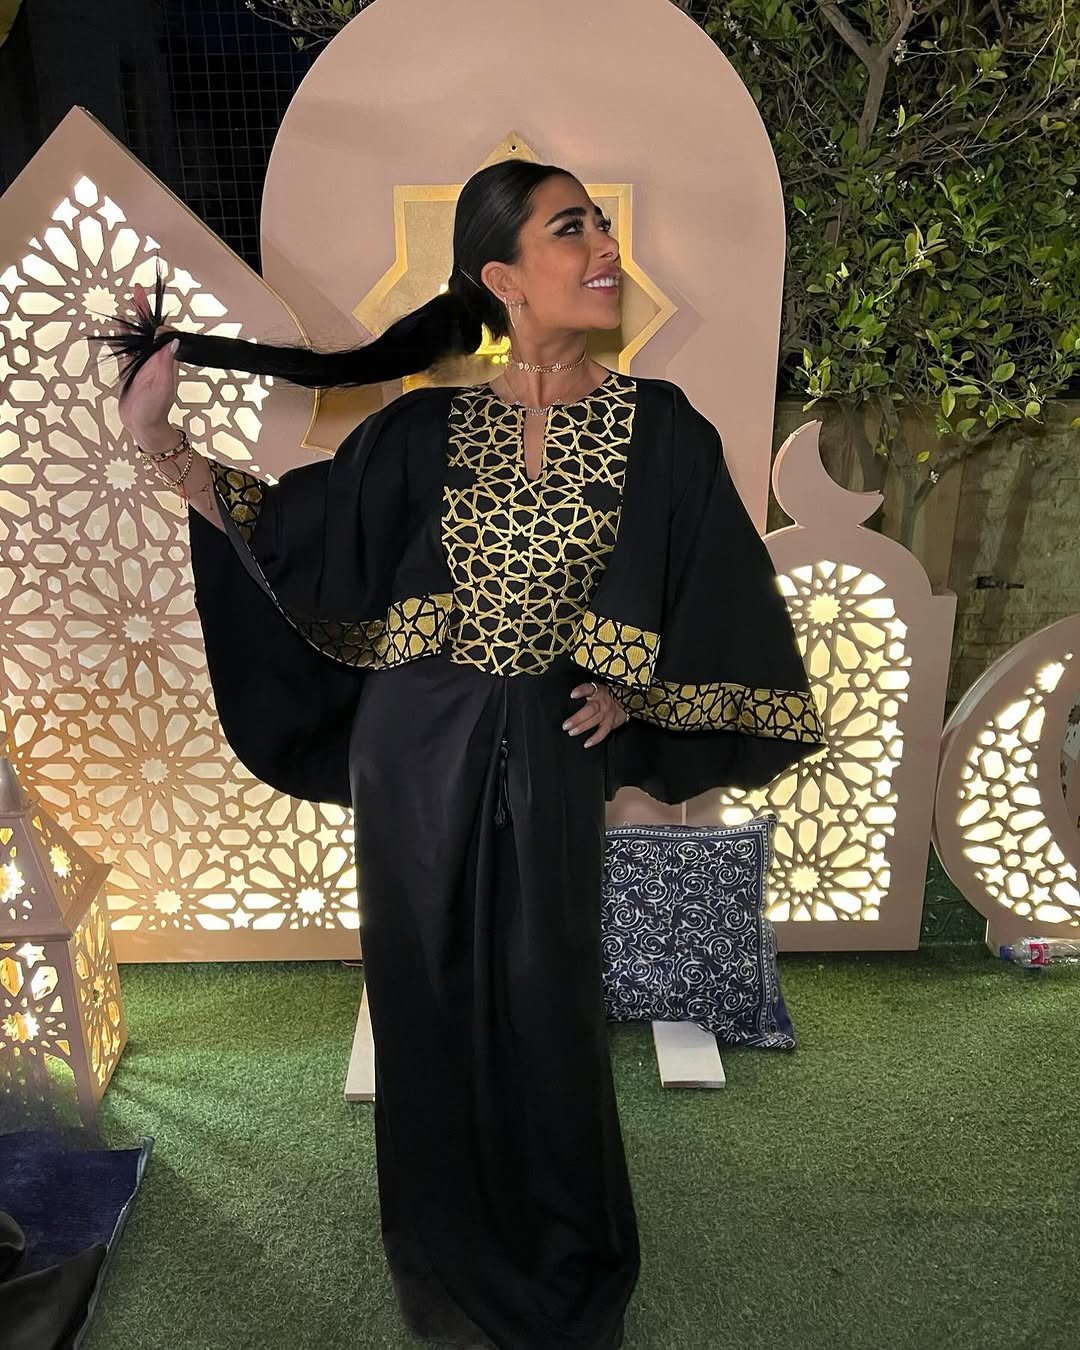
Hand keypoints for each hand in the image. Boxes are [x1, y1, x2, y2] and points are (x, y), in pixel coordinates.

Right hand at [117, 281, 179, 443]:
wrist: (142, 424)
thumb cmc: (155, 407)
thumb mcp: (162, 382)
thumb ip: (165, 359)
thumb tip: (171, 335)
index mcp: (166, 359)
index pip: (164, 332)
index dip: (156, 317)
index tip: (148, 304)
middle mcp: (155, 358)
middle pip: (150, 329)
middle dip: (144, 310)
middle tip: (137, 289)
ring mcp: (143, 362)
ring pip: (138, 336)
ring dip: (133, 319)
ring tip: (129, 301)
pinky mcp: (131, 368)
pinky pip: (127, 348)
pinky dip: (122, 335)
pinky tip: (118, 324)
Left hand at [562, 681, 628, 747]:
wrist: (626, 700)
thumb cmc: (604, 696)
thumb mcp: (596, 689)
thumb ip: (585, 692)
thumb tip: (568, 697)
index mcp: (597, 691)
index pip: (589, 689)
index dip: (581, 691)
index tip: (572, 695)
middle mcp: (602, 702)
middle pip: (590, 709)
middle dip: (577, 718)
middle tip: (566, 725)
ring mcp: (607, 713)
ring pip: (595, 720)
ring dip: (582, 727)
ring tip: (571, 732)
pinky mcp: (611, 722)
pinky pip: (603, 731)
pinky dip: (595, 738)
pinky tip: (587, 743)